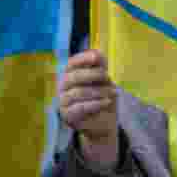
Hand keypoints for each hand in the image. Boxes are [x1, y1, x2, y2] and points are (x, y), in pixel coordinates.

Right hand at [59, 50, 119, 169]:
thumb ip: (99, 66)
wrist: (103, 123)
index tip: (97, 58)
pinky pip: (80, 108)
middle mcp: (63, 86)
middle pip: (74, 76)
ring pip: (79, 92)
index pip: (72, 63)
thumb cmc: (102, 97)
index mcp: (69, 74)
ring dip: (99, 91)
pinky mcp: (67, 115)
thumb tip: (97, 53)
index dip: (83, 59)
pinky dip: (96, 104)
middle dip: (93, 75)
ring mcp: (63, 101)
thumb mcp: (103, 80)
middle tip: (108, 78)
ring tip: (113, 93)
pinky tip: (107, 102)